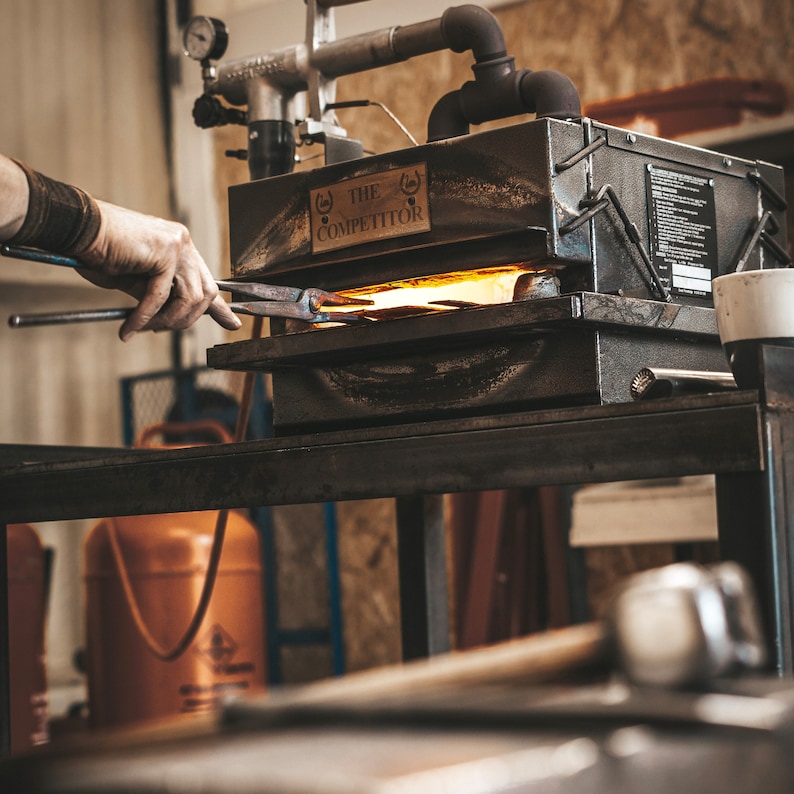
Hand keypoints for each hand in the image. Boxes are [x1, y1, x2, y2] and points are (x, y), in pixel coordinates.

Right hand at [77, 200, 241, 340]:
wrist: (78, 230)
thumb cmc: (102, 254)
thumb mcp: (138, 283)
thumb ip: (163, 297)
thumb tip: (176, 318)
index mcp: (182, 248)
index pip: (208, 281)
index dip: (221, 307)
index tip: (233, 325)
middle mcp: (185, 244)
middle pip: (205, 294)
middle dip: (186, 320)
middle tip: (159, 330)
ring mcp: (178, 244)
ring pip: (190, 298)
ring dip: (168, 321)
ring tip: (145, 328)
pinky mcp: (165, 250)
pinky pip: (161, 295)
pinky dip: (145, 316)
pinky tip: (131, 327)